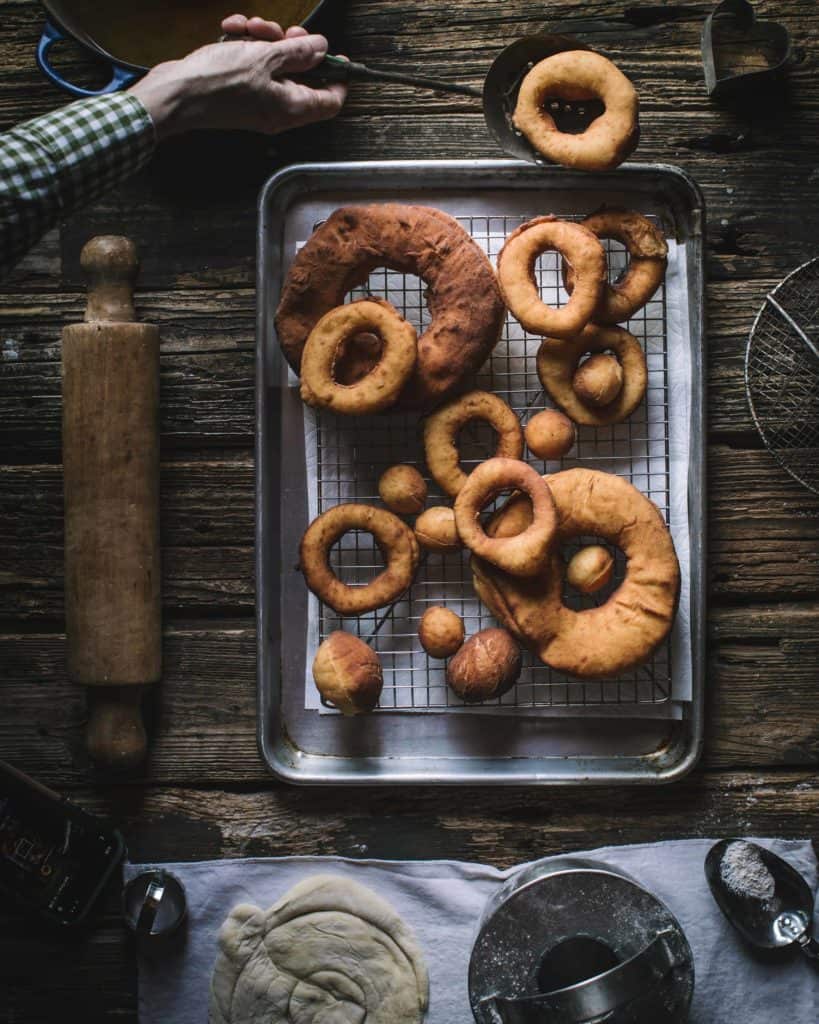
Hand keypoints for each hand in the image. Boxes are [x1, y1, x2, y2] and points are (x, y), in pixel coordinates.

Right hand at [129, 15, 345, 140]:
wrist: (176, 94)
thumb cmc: (217, 83)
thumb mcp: (265, 58)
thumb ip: (297, 53)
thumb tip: (322, 49)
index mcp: (291, 109)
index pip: (331, 102)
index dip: (338, 77)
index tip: (338, 55)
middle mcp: (277, 109)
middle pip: (302, 76)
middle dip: (294, 46)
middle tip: (286, 31)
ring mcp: (258, 100)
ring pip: (274, 64)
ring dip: (264, 39)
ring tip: (248, 27)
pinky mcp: (239, 90)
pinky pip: (252, 64)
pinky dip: (245, 44)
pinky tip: (231, 31)